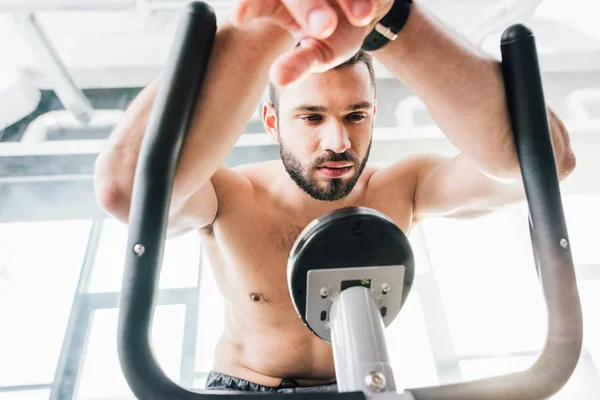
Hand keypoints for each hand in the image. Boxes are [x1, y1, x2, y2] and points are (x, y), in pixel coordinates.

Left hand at [233, 0, 392, 85]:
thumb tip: (278, 80)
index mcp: (281, 2)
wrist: (369, 8)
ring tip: (361, 17)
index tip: (239, 16)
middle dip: (308, 7)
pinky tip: (369, 8)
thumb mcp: (319, 53)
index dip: (250, 4)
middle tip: (325, 28)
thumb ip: (298, 64)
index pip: (260, 0)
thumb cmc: (336, 32)